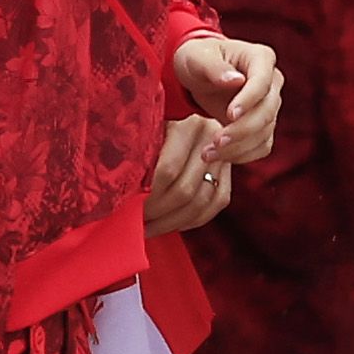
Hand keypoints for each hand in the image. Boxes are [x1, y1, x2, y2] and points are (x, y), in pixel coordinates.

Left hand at [141, 114, 233, 233]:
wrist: (170, 127)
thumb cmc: (146, 133)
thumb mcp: (140, 138)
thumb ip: (136, 162)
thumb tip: (125, 198)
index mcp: (187, 125)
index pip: (167, 170)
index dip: (148, 196)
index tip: (130, 209)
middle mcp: (211, 137)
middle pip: (186, 189)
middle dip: (159, 212)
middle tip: (139, 222)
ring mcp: (223, 155)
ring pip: (202, 202)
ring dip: (173, 222)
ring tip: (150, 228)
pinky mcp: (228, 174)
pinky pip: (216, 205)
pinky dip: (192, 220)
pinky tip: (171, 225)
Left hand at [173, 33, 281, 163]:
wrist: (198, 75)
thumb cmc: (197, 59)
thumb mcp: (196, 57)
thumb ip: (213, 67)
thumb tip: (235, 80)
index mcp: (261, 58)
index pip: (262, 82)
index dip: (248, 100)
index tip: (229, 114)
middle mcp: (272, 82)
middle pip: (266, 112)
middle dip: (241, 130)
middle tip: (215, 141)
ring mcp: (270, 105)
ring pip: (264, 133)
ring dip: (238, 147)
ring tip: (208, 153)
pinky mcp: (264, 126)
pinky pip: (261, 146)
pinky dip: (242, 154)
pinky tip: (219, 155)